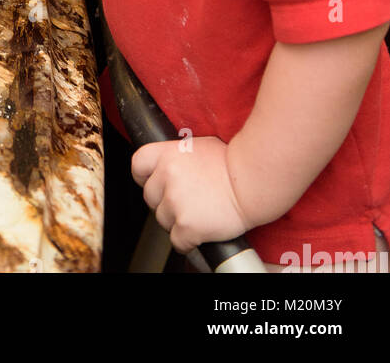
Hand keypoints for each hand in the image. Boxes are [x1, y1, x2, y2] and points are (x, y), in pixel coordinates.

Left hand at [132, 137, 254, 254]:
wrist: (251, 181)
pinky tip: (201, 232)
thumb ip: (177, 156)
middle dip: (164, 202)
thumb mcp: (197, 146)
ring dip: (177, 221)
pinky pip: (177, 242)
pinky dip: (188, 241)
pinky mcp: (187, 226)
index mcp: (166, 154)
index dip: (144, 177)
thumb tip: (168, 165)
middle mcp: (166, 176)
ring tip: (198, 214)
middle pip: (150, 197)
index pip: (138, 165)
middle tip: (185, 201)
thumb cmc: (231, 163)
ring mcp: (175, 201)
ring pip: (163, 220)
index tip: (155, 183)